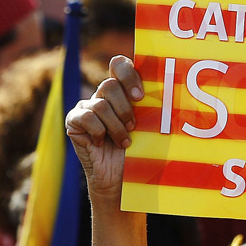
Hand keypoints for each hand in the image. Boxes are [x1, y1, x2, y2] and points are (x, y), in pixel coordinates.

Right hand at [66, 56, 143, 204]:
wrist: (119, 180)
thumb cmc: (137, 154)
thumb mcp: (148, 129)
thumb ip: (151, 109)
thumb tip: (172, 94)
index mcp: (122, 92)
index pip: (119, 65)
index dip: (128, 75)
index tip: (140, 96)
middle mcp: (102, 96)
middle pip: (110, 84)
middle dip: (125, 109)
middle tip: (133, 127)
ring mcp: (86, 107)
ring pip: (100, 104)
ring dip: (115, 127)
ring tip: (123, 142)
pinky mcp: (74, 121)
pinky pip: (86, 117)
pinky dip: (98, 132)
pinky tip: (101, 144)